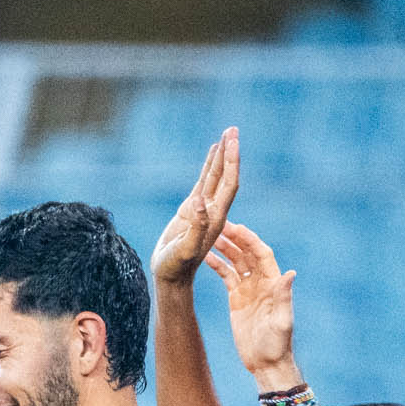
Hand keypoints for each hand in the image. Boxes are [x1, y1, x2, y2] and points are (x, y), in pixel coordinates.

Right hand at [149, 128, 240, 285]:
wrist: (170, 277)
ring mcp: (204, 209)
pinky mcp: (192, 210)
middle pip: (226, 176)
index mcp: (216, 217)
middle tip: (233, 129)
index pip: (229, 183)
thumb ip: (196, 227)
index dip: (231, 161)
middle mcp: (214, 211)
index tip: (232, 141)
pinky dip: (209, 167)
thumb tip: (199, 201)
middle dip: (230, 152)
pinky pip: (203, 183)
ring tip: (227, 134)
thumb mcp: (186, 249)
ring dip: (221, 156)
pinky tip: (212, 153)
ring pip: (215, 177)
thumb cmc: (176, 266)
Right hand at [210, 223, 298, 387]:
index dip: (249, 239)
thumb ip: (283, 297)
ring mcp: (248, 289)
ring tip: (207, 237)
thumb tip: (290, 273)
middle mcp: (261, 282)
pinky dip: (217, 265)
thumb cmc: (277, 344)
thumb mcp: (281, 321)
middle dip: (234, 238)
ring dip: (224, 248)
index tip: (236, 227)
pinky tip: (205, 257)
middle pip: (247, 253)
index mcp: (273, 283)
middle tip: (217, 225)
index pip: (262, 253)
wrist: (266, 363)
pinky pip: (226, 277)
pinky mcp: (236, 299)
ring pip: (235, 262)